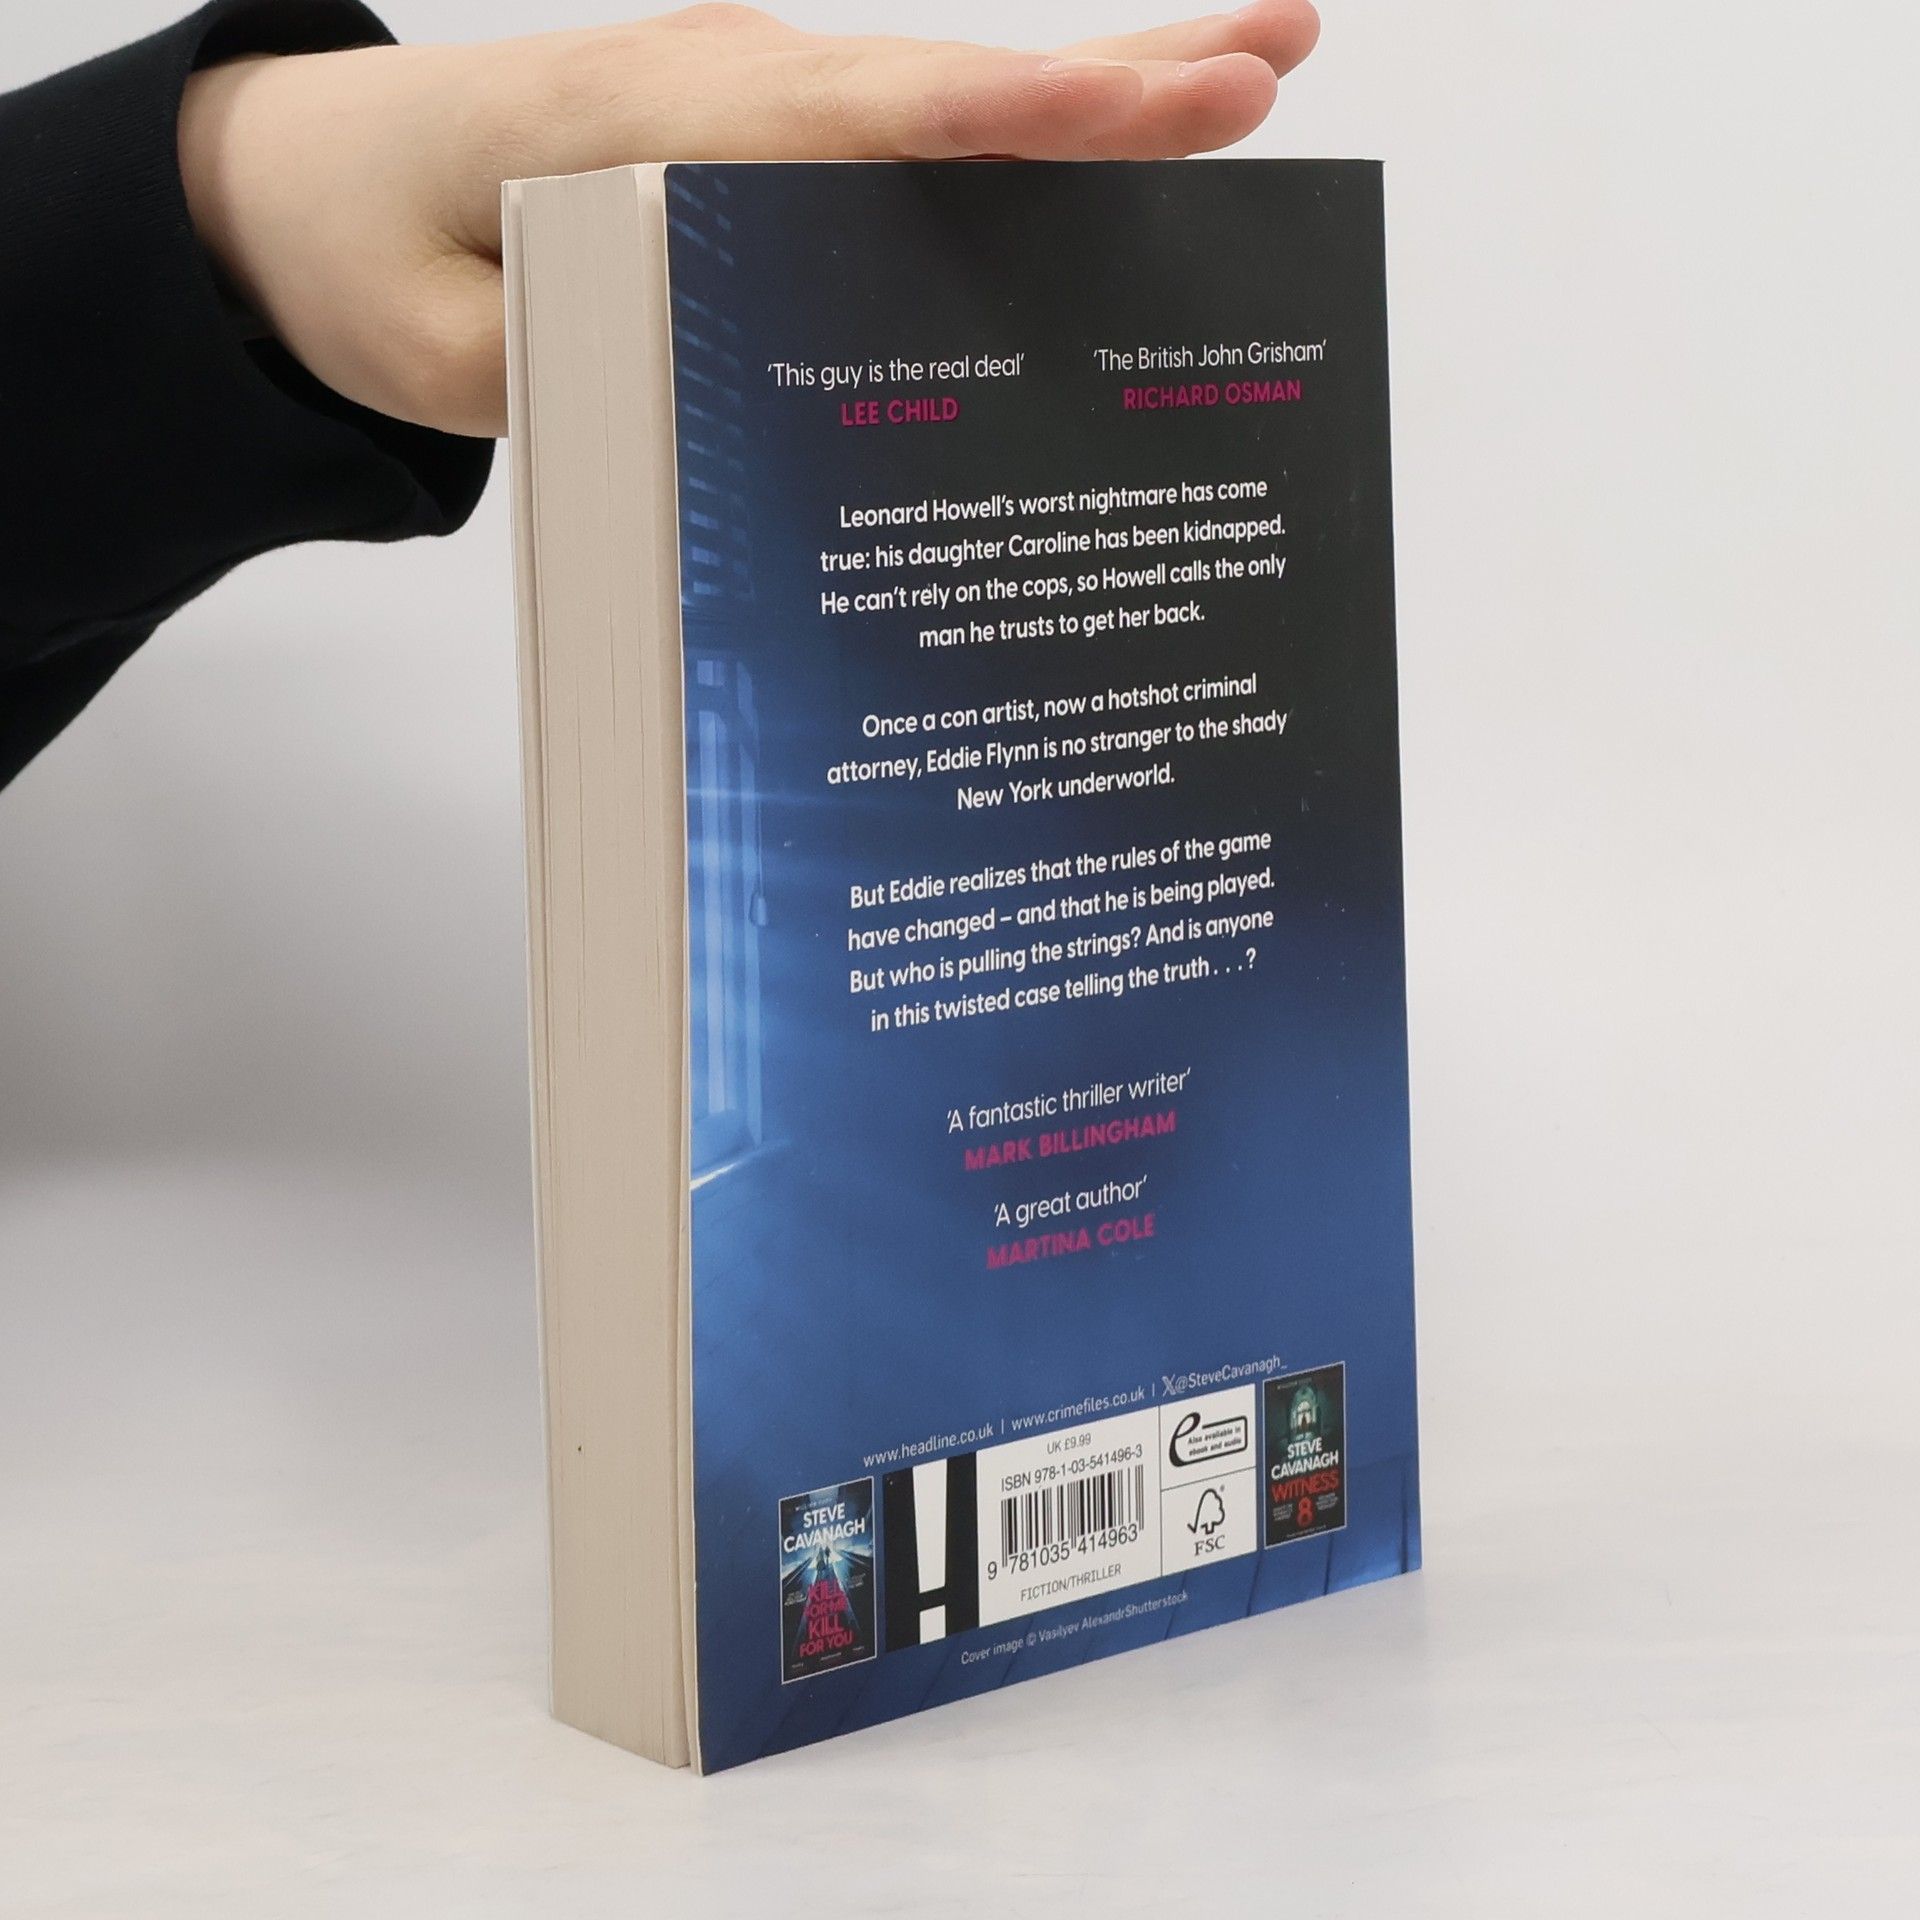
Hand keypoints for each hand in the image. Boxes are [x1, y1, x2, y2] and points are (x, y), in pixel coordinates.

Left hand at [178, 3, 1319, 437]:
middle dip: (1113, 81)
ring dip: (1091, 97)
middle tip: (1270, 63)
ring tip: (1245, 81)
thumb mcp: (443, 350)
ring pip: (941, 103)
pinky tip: (1097, 166)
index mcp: (652, 119)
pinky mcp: (756, 142)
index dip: (1008, 118)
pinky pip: (901, 145)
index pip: (864, 118)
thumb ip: (587, 369)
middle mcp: (726, 88)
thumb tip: (739, 395)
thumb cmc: (361, 251)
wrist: (299, 183)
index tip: (1134, 105)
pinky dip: (1011, 147)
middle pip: (945, 86)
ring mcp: (749, 106)